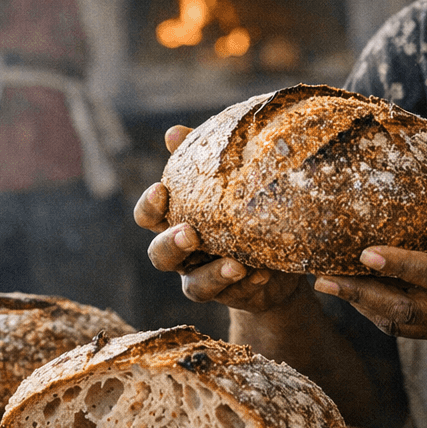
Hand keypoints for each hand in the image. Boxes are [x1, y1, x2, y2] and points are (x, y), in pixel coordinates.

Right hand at [133, 125, 301, 311]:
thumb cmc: (242, 210)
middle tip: (190, 233)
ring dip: (214, 274)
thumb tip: (173, 132)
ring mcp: (204, 278)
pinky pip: (233, 295)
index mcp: (176, 221)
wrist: (278, 256)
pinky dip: (248, 283)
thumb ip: (200, 160)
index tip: (161, 189)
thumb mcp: (226, 183)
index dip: (149, 206)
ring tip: (237, 264)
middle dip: (172, 244)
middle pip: (160, 255)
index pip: (148, 216)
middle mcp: (183, 254)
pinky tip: (263, 272)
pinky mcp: (231, 295)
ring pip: (194, 286)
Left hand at [311, 179, 426, 359]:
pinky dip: (387, 317)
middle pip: (408, 311)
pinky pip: (417, 333)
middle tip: (320, 278)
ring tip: (329, 287)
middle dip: (360, 296)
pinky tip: (364, 298)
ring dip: (365, 308)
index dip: (401, 265)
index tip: (364, 252)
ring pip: (406, 327)